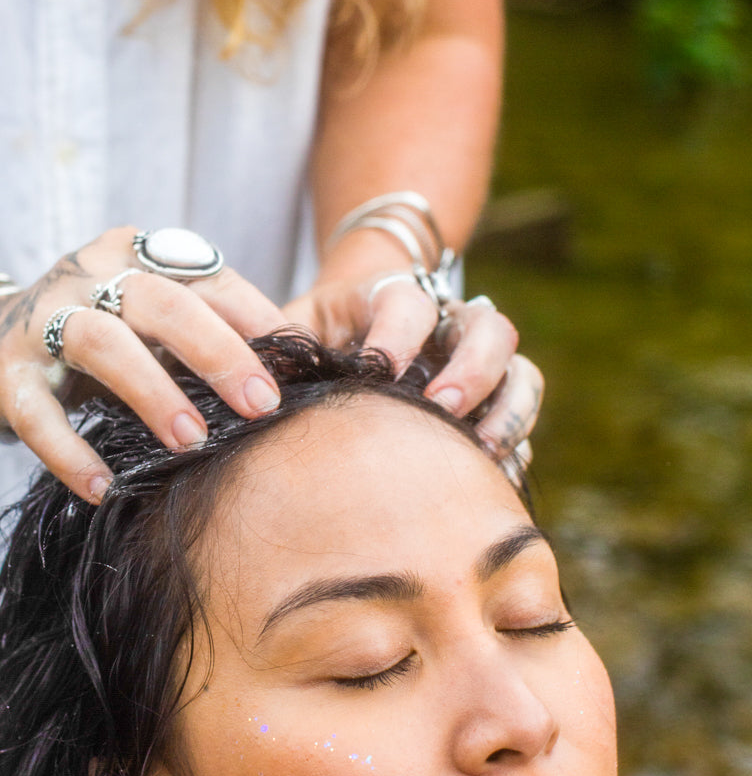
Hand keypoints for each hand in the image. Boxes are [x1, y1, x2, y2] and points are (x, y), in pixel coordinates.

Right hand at [0, 227, 284, 502]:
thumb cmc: (92, 343)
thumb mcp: (147, 326)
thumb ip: (201, 337)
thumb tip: (285, 379)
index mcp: (132, 255)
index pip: (204, 274)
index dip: (253, 316)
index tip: (296, 363)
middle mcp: (86, 276)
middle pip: (158, 301)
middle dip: (216, 352)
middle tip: (260, 406)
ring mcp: (40, 322)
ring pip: (101, 342)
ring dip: (150, 392)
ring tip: (191, 442)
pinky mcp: (5, 375)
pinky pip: (37, 415)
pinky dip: (71, 453)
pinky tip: (103, 487)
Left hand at [283, 267, 542, 458]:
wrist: (347, 334)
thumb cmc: (313, 339)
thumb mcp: (291, 334)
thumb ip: (280, 354)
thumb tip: (254, 394)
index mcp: (391, 297)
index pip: (408, 300)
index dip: (399, 332)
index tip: (381, 371)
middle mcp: (446, 323)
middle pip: (487, 326)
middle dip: (470, 368)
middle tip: (440, 408)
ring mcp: (477, 361)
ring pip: (519, 368)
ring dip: (508, 407)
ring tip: (484, 449)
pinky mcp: (491, 400)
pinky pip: (521, 415)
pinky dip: (516, 443)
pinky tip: (495, 478)